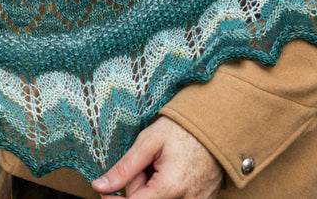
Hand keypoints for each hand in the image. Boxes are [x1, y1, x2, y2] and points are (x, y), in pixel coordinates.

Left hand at [91, 116, 223, 198]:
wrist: (216, 124)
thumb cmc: (182, 129)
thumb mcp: (149, 142)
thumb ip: (124, 168)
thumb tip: (100, 186)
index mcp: (171, 186)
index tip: (105, 192)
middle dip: (138, 187)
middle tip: (146, 164)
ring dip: (153, 190)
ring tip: (159, 167)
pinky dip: (168, 191)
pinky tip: (171, 174)